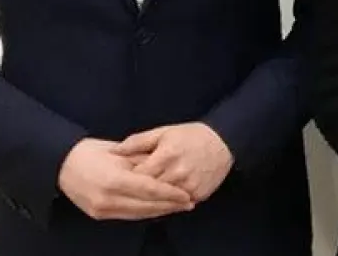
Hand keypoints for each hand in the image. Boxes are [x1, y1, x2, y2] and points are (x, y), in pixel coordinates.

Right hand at [56, 138, 193, 219]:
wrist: (61, 164)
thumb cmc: (91, 152)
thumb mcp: (120, 151)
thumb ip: (143, 161)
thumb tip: (167, 169)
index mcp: (113, 180)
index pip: (149, 190)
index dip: (170, 193)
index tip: (186, 194)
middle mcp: (107, 198)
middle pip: (146, 206)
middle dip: (169, 205)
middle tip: (189, 202)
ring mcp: (102, 209)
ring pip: (138, 214)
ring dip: (160, 211)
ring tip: (177, 206)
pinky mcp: (98, 215)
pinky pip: (128, 216)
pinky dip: (145, 213)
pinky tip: (158, 208)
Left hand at [111, 122, 233, 202]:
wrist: (224, 142)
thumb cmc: (190, 136)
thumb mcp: (163, 133)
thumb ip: (138, 142)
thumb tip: (114, 151)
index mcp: (166, 156)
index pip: (138, 176)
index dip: (128, 178)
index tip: (123, 178)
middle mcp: (178, 173)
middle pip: (149, 191)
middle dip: (138, 190)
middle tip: (129, 189)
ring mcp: (189, 186)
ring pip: (162, 200)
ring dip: (154, 199)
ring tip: (146, 195)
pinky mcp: (199, 194)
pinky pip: (178, 204)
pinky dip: (169, 202)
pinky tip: (164, 198)